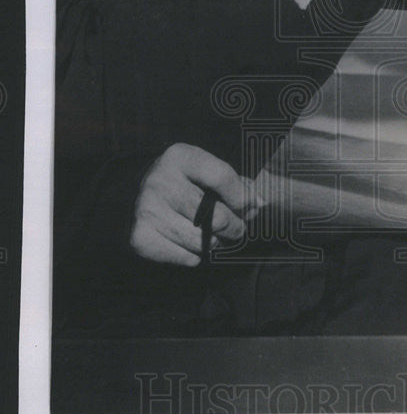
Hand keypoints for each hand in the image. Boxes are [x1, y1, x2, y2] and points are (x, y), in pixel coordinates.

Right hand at [129, 143, 259, 265]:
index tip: (249, 207)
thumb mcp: (208, 173)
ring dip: (215, 243)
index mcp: (180, 157)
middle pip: (217, 217)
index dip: (242, 197)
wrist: (139, 197)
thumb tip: (259, 204)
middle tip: (235, 228)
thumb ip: (238, 186)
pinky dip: (194, 256)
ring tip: (211, 235)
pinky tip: (188, 243)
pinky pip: (186, 257)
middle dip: (234, 227)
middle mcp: (160, 180)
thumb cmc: (186, 184)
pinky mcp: (141, 236)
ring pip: (203, 242)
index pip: (222, 177)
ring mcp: (147, 209)